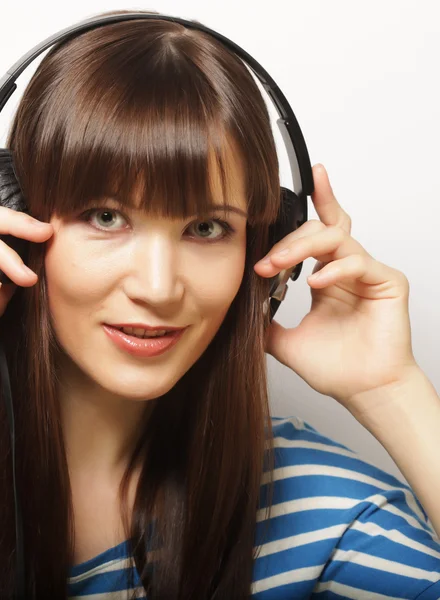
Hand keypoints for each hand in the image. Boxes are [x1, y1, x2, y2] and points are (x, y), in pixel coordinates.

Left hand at [254, 163, 418, 413]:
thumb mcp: (283, 340)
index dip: (299, 213)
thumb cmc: (334, 367)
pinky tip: (314, 284)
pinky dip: (333, 270)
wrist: (361, 392)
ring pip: (336, 237)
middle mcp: (345, 270)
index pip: (314, 233)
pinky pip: (359, 262)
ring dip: (301, 248)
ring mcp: (367, 274)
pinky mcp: (387, 282)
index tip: (268, 216)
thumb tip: (236, 309)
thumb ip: (264, 320)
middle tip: (264, 262)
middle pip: (319, 229)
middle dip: (287, 241)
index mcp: (325, 277)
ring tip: (276, 267)